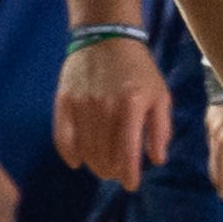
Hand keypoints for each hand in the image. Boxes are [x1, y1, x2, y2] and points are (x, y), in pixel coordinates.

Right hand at [54, 37, 170, 188]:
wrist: (106, 36)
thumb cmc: (138, 69)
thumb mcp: (160, 95)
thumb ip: (160, 129)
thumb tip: (157, 159)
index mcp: (131, 106)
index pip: (128, 153)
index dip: (129, 175)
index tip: (131, 185)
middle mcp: (105, 107)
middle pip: (105, 156)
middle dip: (113, 171)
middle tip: (118, 172)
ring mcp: (82, 105)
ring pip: (86, 151)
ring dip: (95, 165)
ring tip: (103, 166)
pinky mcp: (64, 101)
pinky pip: (63, 139)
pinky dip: (70, 155)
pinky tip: (78, 161)